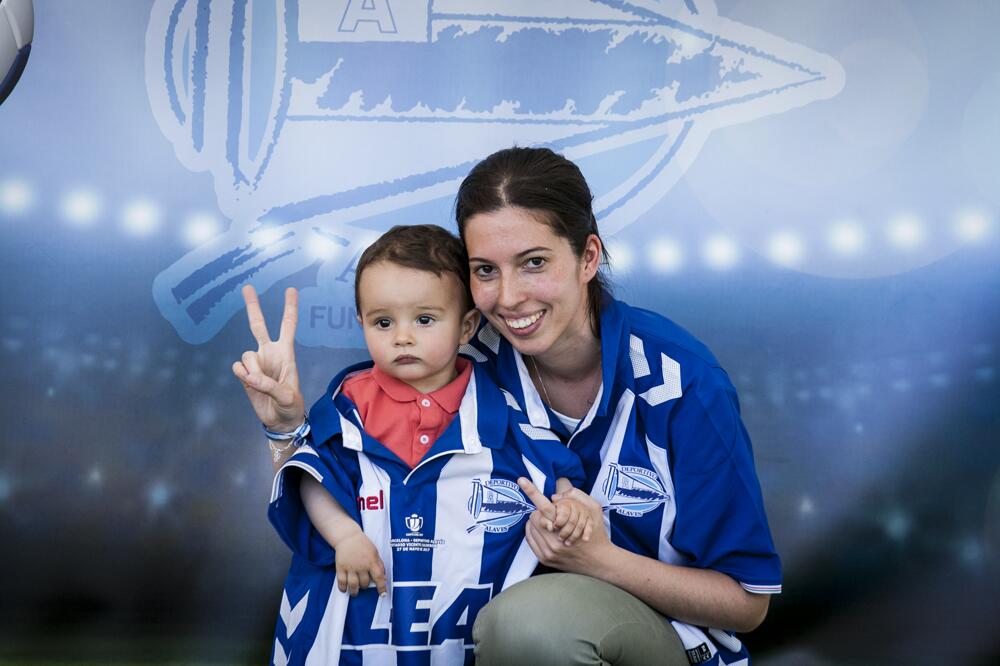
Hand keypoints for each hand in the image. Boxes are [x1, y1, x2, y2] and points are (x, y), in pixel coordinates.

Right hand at [231, 285, 304, 431]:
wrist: (280, 421)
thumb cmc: (291, 407)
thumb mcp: (287, 397)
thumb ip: (269, 385)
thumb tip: (249, 376)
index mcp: (286, 354)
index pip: (288, 326)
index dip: (289, 308)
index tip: (291, 289)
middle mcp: (270, 353)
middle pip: (258, 325)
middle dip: (253, 306)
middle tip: (247, 287)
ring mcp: (256, 363)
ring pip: (246, 355)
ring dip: (251, 370)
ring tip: (261, 384)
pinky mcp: (245, 374)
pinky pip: (238, 367)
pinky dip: (242, 375)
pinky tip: (249, 383)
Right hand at [334, 531, 387, 596]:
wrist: (348, 537)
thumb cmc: (363, 544)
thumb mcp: (375, 552)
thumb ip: (379, 565)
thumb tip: (383, 577)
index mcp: (371, 561)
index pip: (379, 577)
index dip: (382, 587)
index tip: (382, 594)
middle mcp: (361, 566)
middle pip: (365, 583)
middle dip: (365, 586)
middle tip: (364, 585)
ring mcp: (350, 567)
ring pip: (353, 585)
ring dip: (355, 591)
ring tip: (355, 592)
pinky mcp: (340, 567)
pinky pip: (341, 582)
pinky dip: (343, 588)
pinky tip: (345, 589)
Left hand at [517, 478, 612, 573]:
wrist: (599, 562)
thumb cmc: (597, 534)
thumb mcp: (594, 510)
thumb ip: (576, 498)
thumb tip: (554, 496)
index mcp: (565, 526)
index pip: (544, 505)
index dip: (532, 491)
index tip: (521, 480)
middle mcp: (553, 541)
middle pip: (534, 516)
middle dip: (540, 512)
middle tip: (552, 515)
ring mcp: (548, 552)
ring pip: (530, 527)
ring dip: (538, 523)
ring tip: (551, 525)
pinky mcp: (544, 559)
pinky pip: (530, 539)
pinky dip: (535, 532)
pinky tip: (546, 532)